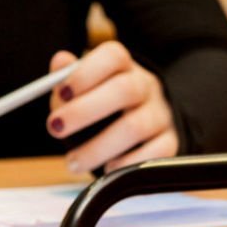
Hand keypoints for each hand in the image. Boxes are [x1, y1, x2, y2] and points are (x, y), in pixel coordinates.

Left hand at [46, 43, 178, 173]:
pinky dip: (127, 164)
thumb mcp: (84, 90)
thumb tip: (60, 60)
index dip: (86, 72)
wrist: (142, 127)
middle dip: (84, 110)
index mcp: (124, 68)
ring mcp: (161, 114)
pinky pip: (156, 152)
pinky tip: (107, 169)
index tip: (62, 92)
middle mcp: (147, 87)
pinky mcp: (170, 141)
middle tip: (56, 128)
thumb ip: (68, 78)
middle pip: (125, 89)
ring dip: (97, 147)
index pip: (114, 56)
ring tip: (73, 161)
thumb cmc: (102, 107)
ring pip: (135, 126)